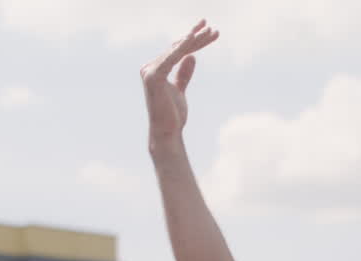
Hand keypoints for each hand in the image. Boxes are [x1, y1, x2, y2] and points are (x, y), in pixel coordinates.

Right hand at [141, 20, 219, 143]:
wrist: (167, 132)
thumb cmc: (173, 116)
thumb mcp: (180, 91)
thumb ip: (183, 74)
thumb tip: (192, 56)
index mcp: (155, 70)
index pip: (176, 52)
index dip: (194, 41)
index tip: (210, 33)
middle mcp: (149, 68)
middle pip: (177, 48)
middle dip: (196, 37)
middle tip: (212, 27)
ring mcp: (149, 71)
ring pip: (176, 51)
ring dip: (194, 39)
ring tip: (210, 31)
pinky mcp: (153, 76)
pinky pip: (171, 58)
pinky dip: (182, 47)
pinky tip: (193, 37)